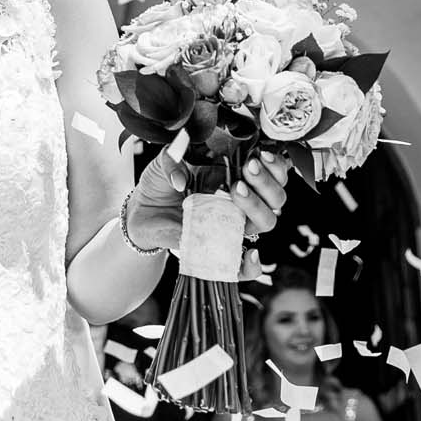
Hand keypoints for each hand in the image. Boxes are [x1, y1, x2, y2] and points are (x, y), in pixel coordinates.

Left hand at [123, 153, 292, 249]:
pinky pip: (244, 266)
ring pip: (267, 221)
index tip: (260, 154)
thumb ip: (172, 158)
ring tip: (235, 189)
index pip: (274, 171)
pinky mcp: (221, 249)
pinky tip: (249, 253)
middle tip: (247, 168)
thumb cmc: (162, 182)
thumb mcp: (165, 161)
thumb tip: (180, 179)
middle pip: (277, 197)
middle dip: (266, 181)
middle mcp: (242, 201)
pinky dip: (252, 265)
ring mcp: (234, 225)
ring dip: (258, 205)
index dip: (275, 164)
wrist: (144, 210)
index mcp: (238, 175)